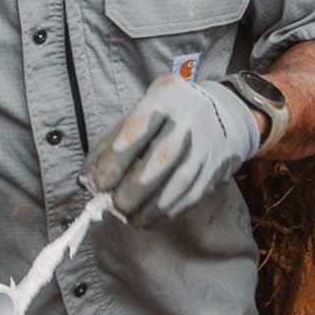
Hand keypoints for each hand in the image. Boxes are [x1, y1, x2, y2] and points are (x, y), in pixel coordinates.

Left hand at [85, 75, 259, 227]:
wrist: (227, 113)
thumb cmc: (168, 115)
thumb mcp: (140, 112)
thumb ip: (112, 142)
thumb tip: (88, 180)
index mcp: (166, 96)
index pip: (136, 130)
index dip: (114, 161)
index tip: (98, 184)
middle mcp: (190, 118)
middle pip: (161, 159)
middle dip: (133, 190)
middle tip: (114, 206)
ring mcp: (207, 145)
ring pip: (178, 183)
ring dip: (150, 208)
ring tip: (130, 218)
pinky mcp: (216, 168)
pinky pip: (190, 196)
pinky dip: (167, 212)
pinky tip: (150, 218)